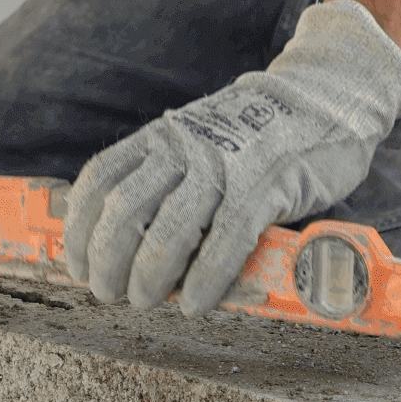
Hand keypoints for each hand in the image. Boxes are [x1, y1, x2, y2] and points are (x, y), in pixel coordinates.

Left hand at [63, 0, 400, 314]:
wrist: (325, 98)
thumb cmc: (258, 133)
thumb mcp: (200, 139)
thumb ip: (168, 176)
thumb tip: (132, 236)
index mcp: (162, 137)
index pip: (101, 181)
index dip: (79, 228)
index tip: (75, 263)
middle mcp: (184, 149)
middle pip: (124, 210)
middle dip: (107, 260)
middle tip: (107, 293)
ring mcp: (224, 167)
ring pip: (168, 230)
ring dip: (148, 275)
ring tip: (143, 301)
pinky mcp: (264, 188)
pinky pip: (225, 241)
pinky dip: (205, 278)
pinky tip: (195, 302)